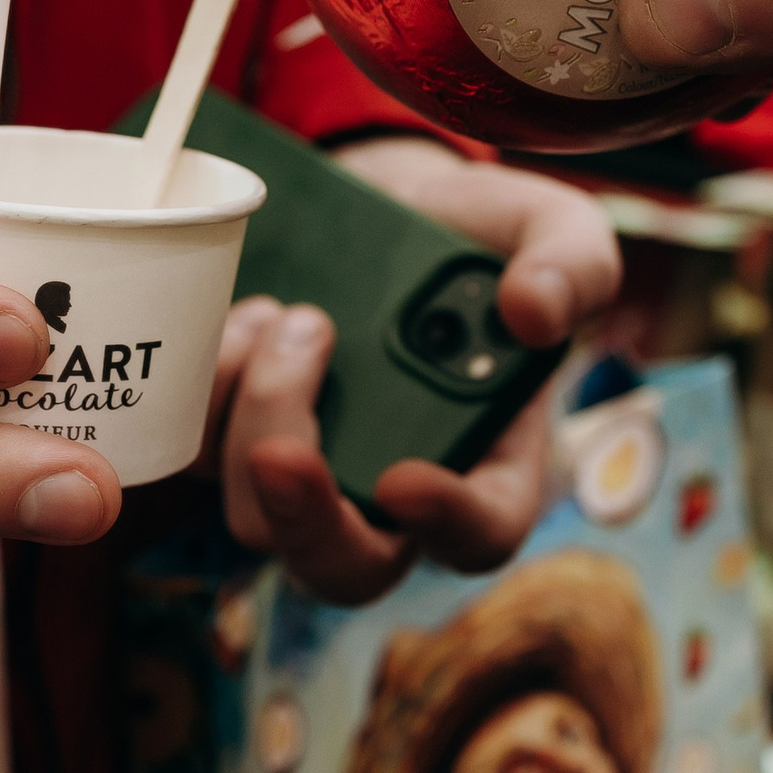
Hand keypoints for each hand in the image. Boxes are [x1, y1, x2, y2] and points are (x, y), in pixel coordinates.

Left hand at [208, 137, 618, 603]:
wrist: (385, 204)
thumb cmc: (476, 236)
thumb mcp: (552, 229)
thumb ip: (572, 266)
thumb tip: (534, 314)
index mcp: (489, 462)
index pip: (479, 536)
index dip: (445, 524)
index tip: (406, 479)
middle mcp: (394, 492)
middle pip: (343, 567)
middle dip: (305, 519)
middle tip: (280, 450)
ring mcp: (313, 473)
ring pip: (256, 514)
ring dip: (255, 419)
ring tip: (280, 317)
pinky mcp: (240, 439)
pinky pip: (200, 456)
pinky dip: (207, 393)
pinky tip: (241, 318)